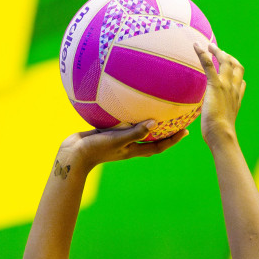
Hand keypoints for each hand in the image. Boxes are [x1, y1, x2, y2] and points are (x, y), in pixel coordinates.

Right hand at [56, 121, 186, 175]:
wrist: (72, 154)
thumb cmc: (95, 148)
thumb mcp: (117, 140)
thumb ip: (135, 132)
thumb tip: (155, 123)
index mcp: (134, 150)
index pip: (158, 146)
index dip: (173, 139)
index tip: (186, 130)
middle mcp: (128, 146)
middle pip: (152, 140)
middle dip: (165, 132)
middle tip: (176, 120)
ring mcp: (118, 141)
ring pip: (138, 132)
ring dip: (147, 124)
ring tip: (155, 110)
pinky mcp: (107, 134)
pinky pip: (123, 124)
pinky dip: (129, 117)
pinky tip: (127, 104)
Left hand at [194, 42, 244, 148]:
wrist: (222, 135)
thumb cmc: (219, 135)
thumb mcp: (223, 125)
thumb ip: (220, 119)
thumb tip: (213, 124)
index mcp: (237, 99)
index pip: (241, 83)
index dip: (237, 74)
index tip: (231, 69)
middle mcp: (234, 89)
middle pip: (237, 67)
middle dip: (229, 57)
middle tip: (219, 51)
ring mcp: (226, 86)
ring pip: (226, 62)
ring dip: (218, 51)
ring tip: (209, 45)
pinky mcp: (216, 85)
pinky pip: (209, 64)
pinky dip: (203, 54)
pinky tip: (196, 46)